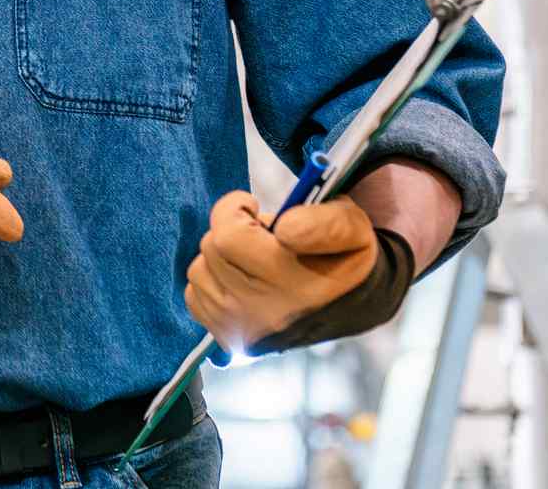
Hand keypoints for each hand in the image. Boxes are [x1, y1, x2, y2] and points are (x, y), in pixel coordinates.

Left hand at [183, 192, 412, 353]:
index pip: (227, 235)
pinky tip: (238, 279)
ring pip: (199, 271)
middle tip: (260, 237)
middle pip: (211, 248)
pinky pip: (194, 296)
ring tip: (251, 260)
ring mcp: (242, 329)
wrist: (352, 306)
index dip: (234, 209)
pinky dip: (210, 282)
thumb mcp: (352, 228)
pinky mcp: (230, 339)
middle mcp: (262, 311)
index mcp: (290, 282)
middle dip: (231, 231)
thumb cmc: (345, 259)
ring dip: (219, 257)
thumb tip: (283, 230)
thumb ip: (324, 223)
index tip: (253, 207)